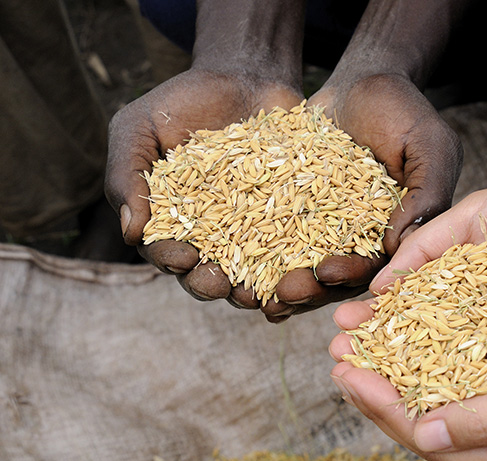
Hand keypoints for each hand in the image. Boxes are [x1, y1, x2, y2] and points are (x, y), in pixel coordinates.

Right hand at [104, 68, 302, 308]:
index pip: (165, 252)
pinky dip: (293, 263)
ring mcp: (251, 230)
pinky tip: (298, 271)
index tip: (183, 257)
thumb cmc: (181, 103)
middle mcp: (210, 235)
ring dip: (251, 287)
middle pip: (206, 273)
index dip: (172, 259)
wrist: (243, 77)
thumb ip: (126, 176)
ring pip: (249, 272)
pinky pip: (292, 247)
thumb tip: (130, 233)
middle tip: (220, 284)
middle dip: (210, 283)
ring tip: (257, 294)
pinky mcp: (289, 219)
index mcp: (170, 222)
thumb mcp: (138, 128)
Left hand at [259, 73, 462, 321]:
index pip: (376, 266)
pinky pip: (273, 236)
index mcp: (397, 234)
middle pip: (335, 278)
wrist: (363, 81)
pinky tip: (231, 266)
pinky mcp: (294, 210)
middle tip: (284, 292)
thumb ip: (425, 193)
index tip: (328, 272)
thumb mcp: (429, 145)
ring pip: (301, 266)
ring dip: (278, 282)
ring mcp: (325, 228)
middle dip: (309, 289)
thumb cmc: (404, 110)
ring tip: (250, 293)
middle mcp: (360, 239)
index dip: (353, 275)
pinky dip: (254, 253)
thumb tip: (400, 244)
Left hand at [329, 261, 486, 460]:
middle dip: (383, 384)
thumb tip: (420, 436)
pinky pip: (467, 360)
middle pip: (432, 415)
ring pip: (444, 385)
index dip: (384, 408)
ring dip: (402, 360)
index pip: (436, 441)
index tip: (344, 374)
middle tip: (337, 354)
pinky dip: (434, 342)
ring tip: (360, 336)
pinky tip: (406, 321)